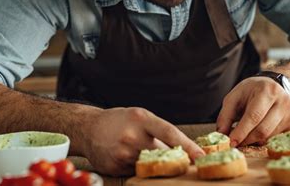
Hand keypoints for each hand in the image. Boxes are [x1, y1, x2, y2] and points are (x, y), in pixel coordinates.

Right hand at [80, 107, 204, 175]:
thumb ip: (159, 130)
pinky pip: (135, 172)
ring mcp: (123, 153)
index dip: (188, 146)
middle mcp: (132, 136)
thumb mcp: (140, 117)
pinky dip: (136, 167)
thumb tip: (184, 149)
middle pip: (162, 153)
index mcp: (142, 119)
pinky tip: (127, 156)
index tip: (201, 156)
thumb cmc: (119, 121)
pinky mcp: (115, 167)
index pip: (171, 133)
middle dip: (172, 158)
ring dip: (151, 162)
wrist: (88, 128)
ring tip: (139, 150)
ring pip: (149, 164)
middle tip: (178, 160)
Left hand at [216, 77, 289, 146]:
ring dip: (253, 140)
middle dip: (246, 139)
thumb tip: (222, 134)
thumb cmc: (251, 91)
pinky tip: (255, 132)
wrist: (275, 85)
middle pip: (263, 130)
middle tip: (235, 143)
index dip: (242, 131)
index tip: (231, 142)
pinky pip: (274, 138)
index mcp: (267, 91)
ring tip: (243, 135)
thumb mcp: (235, 96)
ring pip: (269, 137)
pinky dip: (261, 139)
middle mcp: (282, 102)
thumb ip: (226, 115)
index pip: (254, 116)